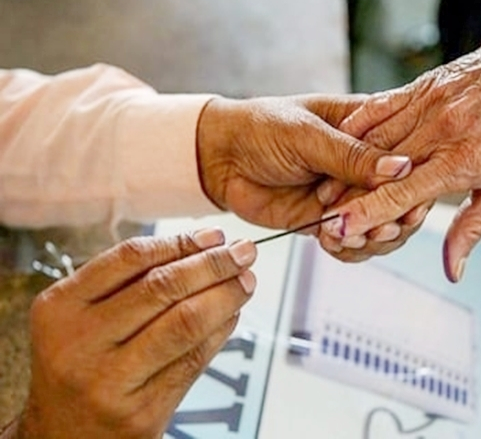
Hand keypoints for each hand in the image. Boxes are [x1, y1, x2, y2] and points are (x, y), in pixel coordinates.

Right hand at [8, 229, 255, 438]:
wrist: (63, 434)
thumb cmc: (80, 364)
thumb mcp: (82, 316)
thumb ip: (130, 283)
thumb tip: (204, 247)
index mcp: (61, 307)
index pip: (130, 258)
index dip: (181, 242)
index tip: (213, 236)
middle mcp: (80, 343)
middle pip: (163, 287)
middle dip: (213, 264)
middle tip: (242, 253)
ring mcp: (110, 380)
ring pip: (185, 322)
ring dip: (226, 296)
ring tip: (245, 282)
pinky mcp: (141, 411)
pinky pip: (194, 360)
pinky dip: (221, 331)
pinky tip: (232, 316)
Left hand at [196, 95, 411, 231]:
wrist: (218, 157)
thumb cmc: (260, 128)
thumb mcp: (307, 135)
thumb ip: (351, 155)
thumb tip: (401, 167)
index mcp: (370, 128)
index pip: (408, 157)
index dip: (413, 183)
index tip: (409, 202)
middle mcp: (365, 164)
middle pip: (401, 198)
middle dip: (393, 217)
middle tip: (380, 228)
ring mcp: (348, 194)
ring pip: (381, 225)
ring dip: (371, 237)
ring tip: (351, 236)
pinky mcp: (329, 220)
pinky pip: (353, 242)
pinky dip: (348, 248)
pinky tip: (333, 242)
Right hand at [318, 30, 480, 280]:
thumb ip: (471, 227)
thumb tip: (453, 270)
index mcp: (463, 160)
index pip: (404, 193)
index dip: (368, 213)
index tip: (340, 228)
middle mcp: (441, 131)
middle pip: (379, 170)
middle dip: (347, 196)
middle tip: (321, 218)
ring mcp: (428, 105)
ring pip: (374, 139)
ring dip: (345, 166)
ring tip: (323, 190)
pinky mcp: (420, 86)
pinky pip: (379, 107)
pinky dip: (357, 127)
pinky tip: (339, 143)